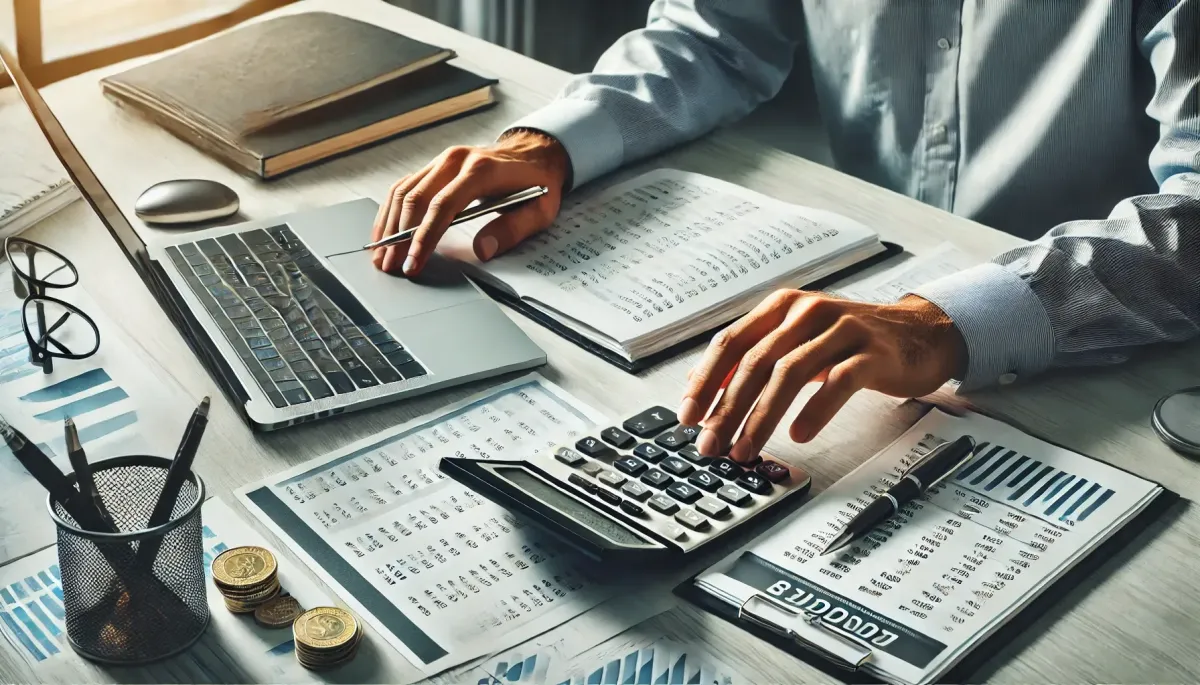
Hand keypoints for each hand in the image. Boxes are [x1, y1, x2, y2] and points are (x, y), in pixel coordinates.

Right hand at [371, 129, 570, 275]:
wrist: (535, 153)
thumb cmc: (537, 183)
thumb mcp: (539, 210)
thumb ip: (513, 230)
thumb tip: (482, 251)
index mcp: (481, 170)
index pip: (442, 206)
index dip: (424, 237)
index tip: (412, 263)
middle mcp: (456, 160)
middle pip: (415, 199)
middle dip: (399, 237)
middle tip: (389, 266)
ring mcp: (442, 161)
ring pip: (403, 191)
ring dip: (389, 225)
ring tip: (380, 256)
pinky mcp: (435, 166)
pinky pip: (405, 186)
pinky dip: (390, 210)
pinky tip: (384, 232)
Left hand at [677, 290, 966, 461]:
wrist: (922, 333)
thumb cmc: (853, 340)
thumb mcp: (797, 340)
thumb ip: (752, 356)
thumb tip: (698, 382)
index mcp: (783, 306)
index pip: (731, 342)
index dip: (706, 380)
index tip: (688, 415)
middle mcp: (808, 311)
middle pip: (755, 361)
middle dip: (727, 407)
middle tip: (711, 444)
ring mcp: (842, 329)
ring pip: (790, 373)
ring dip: (761, 417)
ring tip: (746, 449)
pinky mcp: (873, 353)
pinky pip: (837, 383)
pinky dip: (814, 411)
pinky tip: (798, 435)